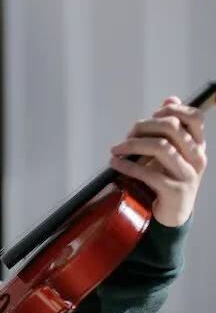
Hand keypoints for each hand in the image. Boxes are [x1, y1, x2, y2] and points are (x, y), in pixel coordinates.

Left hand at [109, 96, 206, 226]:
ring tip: (115, 149)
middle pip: (172, 128)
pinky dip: (127, 165)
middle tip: (126, 136)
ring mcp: (188, 175)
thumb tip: (171, 98)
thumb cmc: (168, 178)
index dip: (172, 110)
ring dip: (132, 145)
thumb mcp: (172, 152)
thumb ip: (171, 128)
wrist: (173, 215)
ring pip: (160, 147)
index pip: (195, 117)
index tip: (152, 115)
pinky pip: (148, 173)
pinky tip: (114, 163)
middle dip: (143, 127)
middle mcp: (197, 158)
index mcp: (198, 145)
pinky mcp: (175, 191)